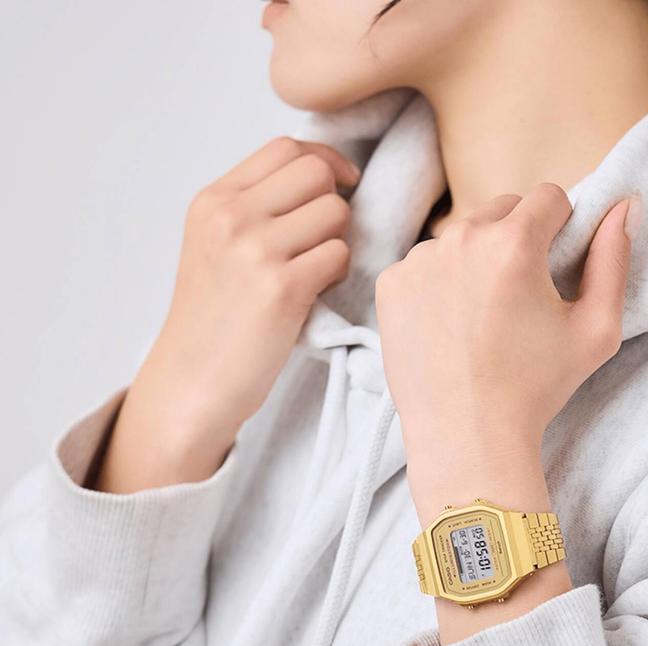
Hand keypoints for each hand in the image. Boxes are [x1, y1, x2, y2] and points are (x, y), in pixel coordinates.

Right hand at [94, 136, 361, 491]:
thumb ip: (253, 209)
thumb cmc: (214, 320)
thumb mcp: (214, 247)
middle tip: (327, 236)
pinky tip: (317, 292)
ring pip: (335, 213)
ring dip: (339, 241)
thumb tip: (318, 177)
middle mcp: (231, 217)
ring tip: (317, 270)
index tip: (339, 185)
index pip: (285, 148)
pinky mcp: (282, 288)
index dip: (324, 161)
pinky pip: (339, 256)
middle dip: (335, 200)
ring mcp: (255, 251)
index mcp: (214, 201)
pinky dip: (340, 272)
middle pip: (316, 172)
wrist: (193, 380)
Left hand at [374, 183, 636, 478]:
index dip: (561, 228)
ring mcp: (418, 261)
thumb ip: (614, 259)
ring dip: (477, 258)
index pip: (548, 196)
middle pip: (502, 208)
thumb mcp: (596, 329)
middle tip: (520, 297)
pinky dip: (440, 283)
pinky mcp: (392, 285)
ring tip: (484, 316)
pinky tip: (451, 327)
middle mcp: (459, 239)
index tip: (555, 267)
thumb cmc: (536, 388)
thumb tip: (625, 204)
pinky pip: (425, 263)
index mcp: (513, 242)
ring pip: (461, 235)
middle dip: (517, 238)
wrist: (467, 437)